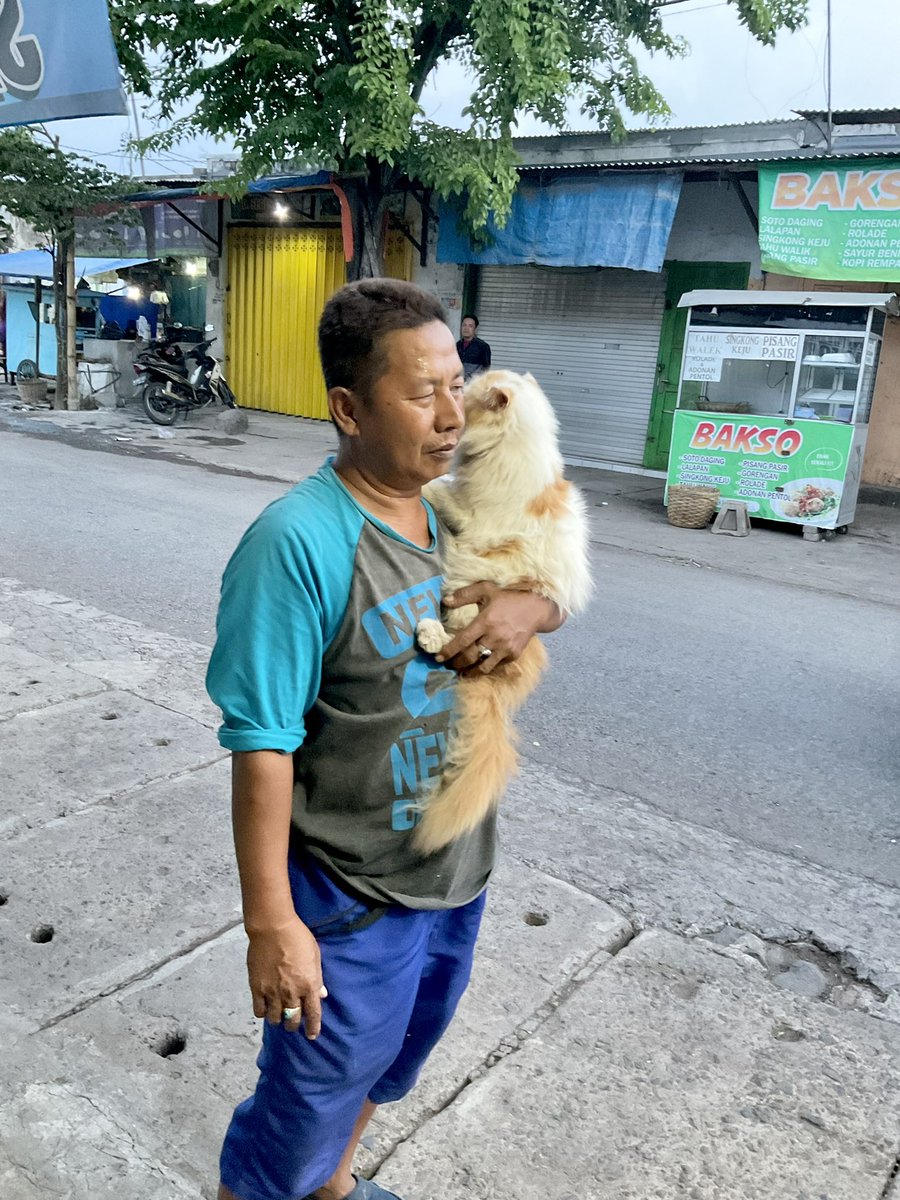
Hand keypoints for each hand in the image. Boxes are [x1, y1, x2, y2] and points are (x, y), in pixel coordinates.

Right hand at [246, 916, 328, 1037]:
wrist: (273, 928)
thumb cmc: (298, 937)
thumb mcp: (315, 955)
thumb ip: (318, 977)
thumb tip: (322, 994)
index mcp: (309, 984)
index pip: (313, 1014)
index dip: (313, 1027)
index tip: (312, 1035)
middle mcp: (291, 992)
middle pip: (293, 1020)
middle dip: (294, 1025)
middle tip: (293, 1024)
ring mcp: (273, 992)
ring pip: (275, 1019)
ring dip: (278, 1020)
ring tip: (279, 1015)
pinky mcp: (257, 988)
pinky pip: (259, 1011)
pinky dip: (263, 1013)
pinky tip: (265, 1008)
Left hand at [436, 582, 561, 674]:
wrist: (537, 607)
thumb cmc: (509, 597)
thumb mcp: (487, 589)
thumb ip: (465, 595)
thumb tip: (444, 601)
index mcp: (485, 621)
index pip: (462, 640)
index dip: (449, 650)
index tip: (438, 657)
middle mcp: (494, 637)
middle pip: (470, 656)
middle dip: (456, 663)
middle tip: (447, 665)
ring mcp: (505, 648)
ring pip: (483, 666)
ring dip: (469, 671)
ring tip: (460, 672)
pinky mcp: (514, 654)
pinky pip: (496, 666)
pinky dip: (485, 668)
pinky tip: (477, 668)